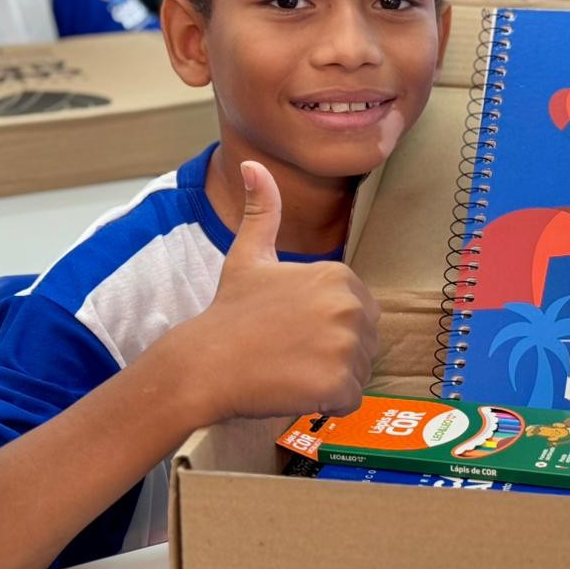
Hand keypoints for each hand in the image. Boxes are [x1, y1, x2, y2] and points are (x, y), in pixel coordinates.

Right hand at [177, 161, 378, 424]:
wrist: (204, 364)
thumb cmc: (229, 313)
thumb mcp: (249, 255)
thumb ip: (263, 210)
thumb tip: (254, 165)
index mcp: (339, 276)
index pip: (359, 313)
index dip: (328, 328)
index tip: (294, 330)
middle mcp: (349, 306)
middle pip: (365, 343)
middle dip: (335, 354)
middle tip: (291, 353)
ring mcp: (346, 345)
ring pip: (359, 371)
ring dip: (331, 379)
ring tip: (291, 371)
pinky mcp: (338, 383)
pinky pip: (350, 399)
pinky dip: (327, 403)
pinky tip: (295, 391)